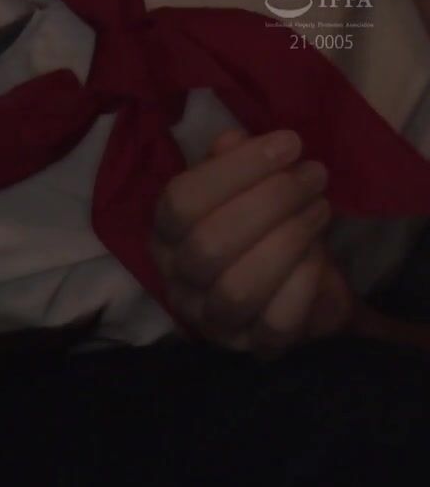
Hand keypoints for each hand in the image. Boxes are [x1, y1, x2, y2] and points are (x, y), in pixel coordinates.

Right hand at [151, 129, 355, 355]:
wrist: (303, 288)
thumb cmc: (267, 227)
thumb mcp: (246, 187)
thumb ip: (232, 163)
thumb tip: (231, 140)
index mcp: (166, 234)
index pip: (180, 202)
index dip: (236, 169)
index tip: (289, 144)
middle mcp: (178, 279)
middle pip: (208, 245)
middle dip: (271, 201)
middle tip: (313, 175)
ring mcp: (212, 319)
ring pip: (237, 288)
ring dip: (288, 241)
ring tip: (320, 209)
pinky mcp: (252, 346)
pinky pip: (274, 322)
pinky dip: (302, 284)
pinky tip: (319, 256)